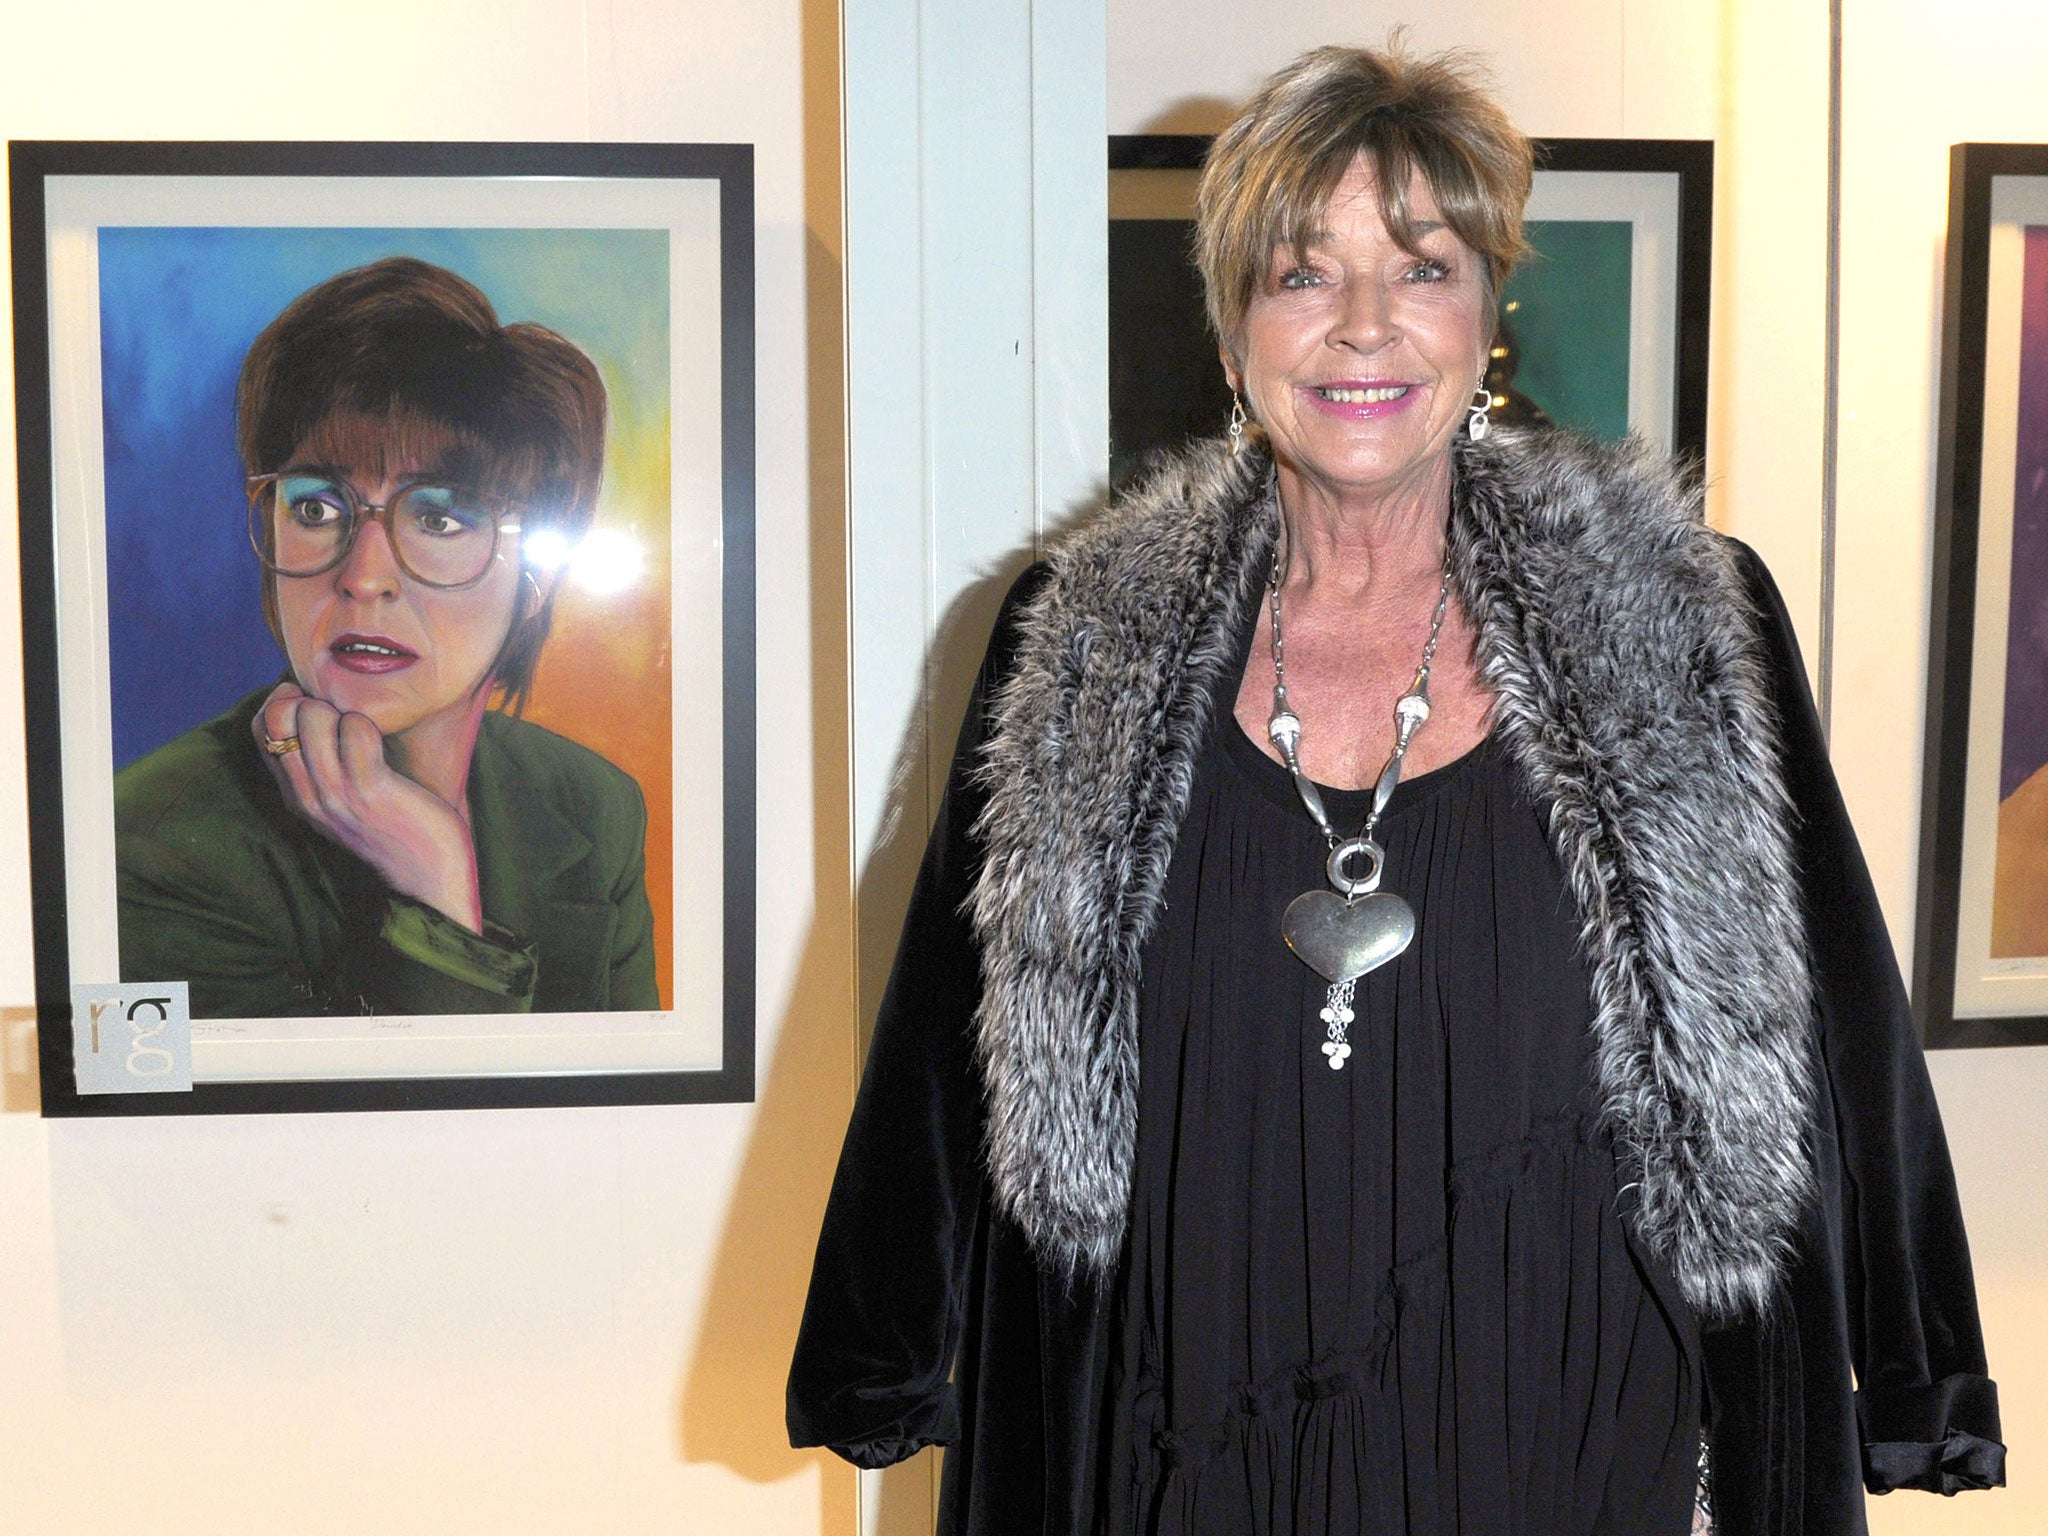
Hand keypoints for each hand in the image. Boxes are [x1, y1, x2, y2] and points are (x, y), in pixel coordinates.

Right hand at [253, 682, 483, 931]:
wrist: (427, 879)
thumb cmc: (396, 829)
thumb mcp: (345, 802)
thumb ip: (324, 767)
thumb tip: (316, 711)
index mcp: (296, 796)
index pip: (261, 730)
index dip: (280, 703)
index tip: (312, 701)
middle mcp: (307, 795)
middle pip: (280, 718)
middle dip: (311, 700)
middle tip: (342, 715)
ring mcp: (336, 794)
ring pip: (314, 718)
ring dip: (341, 710)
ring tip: (362, 730)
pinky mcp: (370, 790)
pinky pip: (356, 731)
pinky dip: (367, 724)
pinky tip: (381, 743)